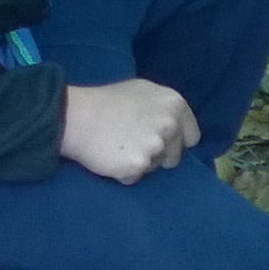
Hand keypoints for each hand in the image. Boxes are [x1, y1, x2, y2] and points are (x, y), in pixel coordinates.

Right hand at [61, 78, 199, 182]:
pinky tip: (111, 157)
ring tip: (119, 148)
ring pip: (155, 167)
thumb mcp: (142, 92)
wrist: (76, 116)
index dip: (177, 142)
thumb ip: (163, 108)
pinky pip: (136, 177)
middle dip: (158, 156)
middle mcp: (170, 124)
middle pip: (175, 156)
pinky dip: (124, 173)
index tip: (162, 142)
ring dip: (140, 163)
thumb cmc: (107, 101)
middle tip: (133, 144)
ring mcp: (155, 146)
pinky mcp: (138, 165)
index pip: (192, 136)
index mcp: (175, 104)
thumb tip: (176, 125)